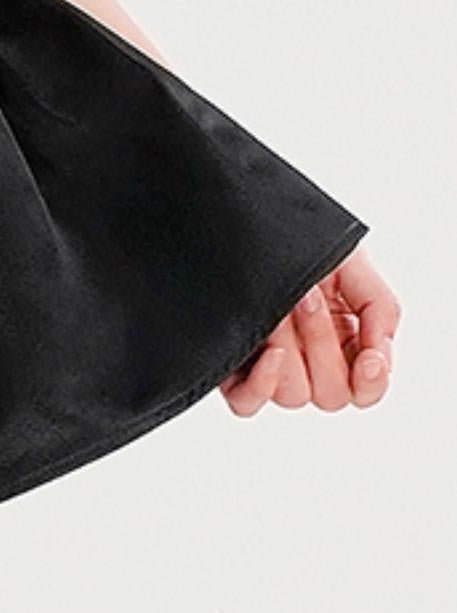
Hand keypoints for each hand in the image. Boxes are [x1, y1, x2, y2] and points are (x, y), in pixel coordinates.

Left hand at [218, 243, 397, 415]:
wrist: (244, 210)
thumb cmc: (298, 234)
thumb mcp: (351, 262)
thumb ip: (379, 308)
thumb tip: (378, 354)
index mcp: (344, 341)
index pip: (366, 390)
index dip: (371, 382)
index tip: (369, 358)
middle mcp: (308, 360)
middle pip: (330, 394)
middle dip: (321, 344)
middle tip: (307, 296)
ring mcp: (271, 366)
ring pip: (293, 395)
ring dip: (290, 345)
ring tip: (280, 303)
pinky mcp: (233, 368)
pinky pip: (247, 403)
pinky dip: (260, 385)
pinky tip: (269, 353)